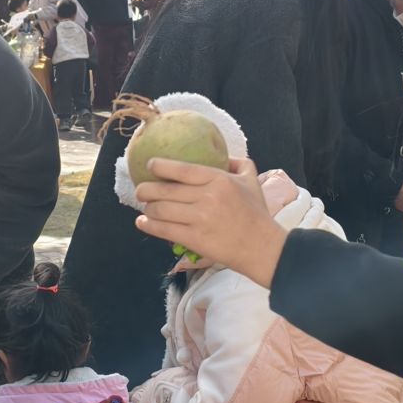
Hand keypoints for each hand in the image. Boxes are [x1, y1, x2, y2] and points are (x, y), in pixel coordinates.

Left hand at [133, 157, 286, 286]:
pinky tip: (143, 222)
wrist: (262, 247)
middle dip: (145, 190)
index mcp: (219, 179)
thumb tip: (225, 156)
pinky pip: (164, 229)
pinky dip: (149, 225)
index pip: (182, 169)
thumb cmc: (256, 214)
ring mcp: (200, 219)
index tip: (150, 165)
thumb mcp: (252, 181)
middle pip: (164, 190)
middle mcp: (208, 197)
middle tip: (141, 191)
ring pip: (161, 210)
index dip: (160, 166)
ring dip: (148, 208)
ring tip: (147, 208)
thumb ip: (239, 164)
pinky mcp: (194, 239)